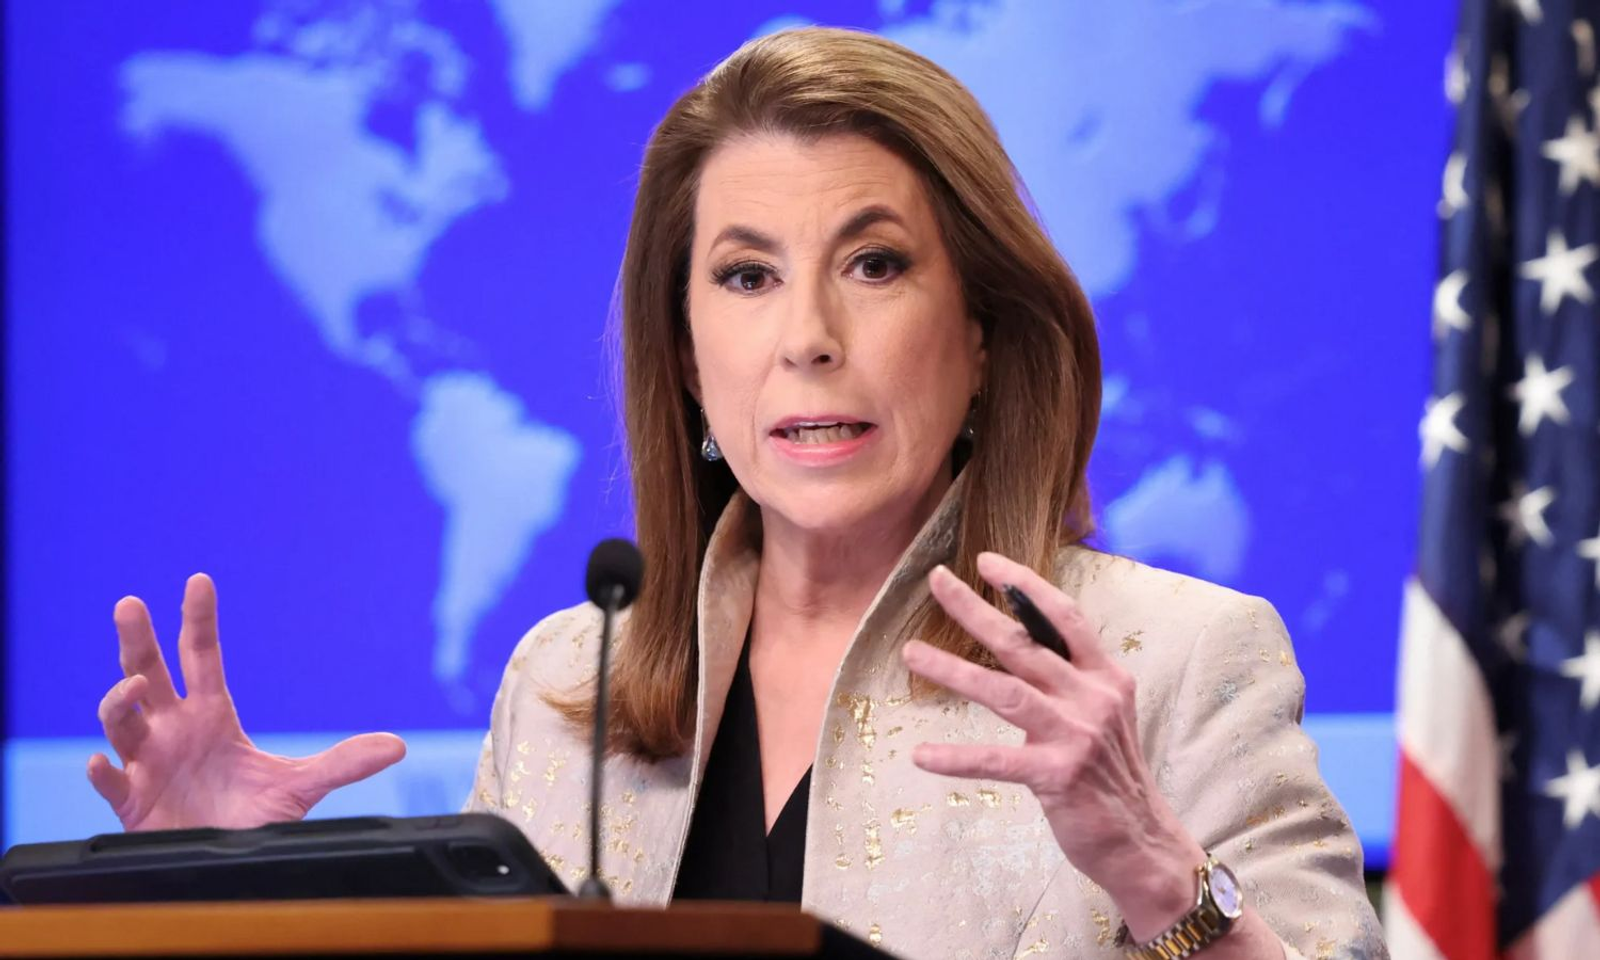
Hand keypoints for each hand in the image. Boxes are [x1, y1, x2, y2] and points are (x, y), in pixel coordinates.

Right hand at [88, 574, 406, 830]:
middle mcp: (173, 731)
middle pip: (147, 673)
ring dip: (120, 701)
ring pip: (120, 721)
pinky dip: (103, 772)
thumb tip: (397, 746)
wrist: (227, 870)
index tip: (199, 581)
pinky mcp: (133, 804)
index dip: (198, 620)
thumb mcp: (301, 788)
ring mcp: (148, 764)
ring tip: (134, 687)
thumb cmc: (253, 820)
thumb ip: (343, 764)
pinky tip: (101, 762)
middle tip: (129, 604)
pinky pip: (111, 782)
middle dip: (136, 640)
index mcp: (210, 717)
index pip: (201, 657)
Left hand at [902, 553, 1204, 939]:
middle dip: (976, 608)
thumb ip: (1068, 681)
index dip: (1025, 586)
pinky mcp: (1058, 775)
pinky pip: (996, 761)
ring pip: (1003, 691)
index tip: (986, 561)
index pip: (1063, 616)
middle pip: (1024, 643)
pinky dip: (957, 757)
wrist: (1143, 842)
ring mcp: (1075, 735)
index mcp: (1104, 677)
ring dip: (953, 669)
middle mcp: (1092, 697)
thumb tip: (1022, 647)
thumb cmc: (1111, 777)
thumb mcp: (1101, 715)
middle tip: (936, 579)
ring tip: (912, 652)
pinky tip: (922, 755)